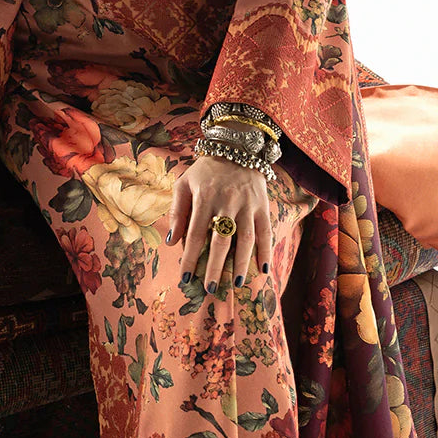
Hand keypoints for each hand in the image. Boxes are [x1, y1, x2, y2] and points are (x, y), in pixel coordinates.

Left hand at [165, 154, 271, 294]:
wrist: (236, 149)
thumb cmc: (205, 170)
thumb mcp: (184, 183)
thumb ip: (177, 211)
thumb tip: (172, 242)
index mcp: (204, 198)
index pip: (195, 234)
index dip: (190, 257)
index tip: (185, 277)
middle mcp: (227, 202)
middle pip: (221, 241)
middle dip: (214, 267)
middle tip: (209, 288)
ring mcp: (247, 205)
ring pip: (245, 239)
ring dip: (241, 263)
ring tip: (235, 284)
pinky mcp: (263, 206)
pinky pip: (266, 232)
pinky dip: (266, 251)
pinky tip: (263, 269)